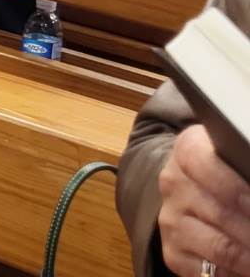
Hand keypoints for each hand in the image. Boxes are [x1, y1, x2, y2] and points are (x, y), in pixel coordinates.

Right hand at [157, 124, 249, 276]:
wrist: (192, 189)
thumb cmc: (225, 171)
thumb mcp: (232, 157)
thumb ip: (246, 168)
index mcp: (187, 149)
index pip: (207, 166)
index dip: (238, 189)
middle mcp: (173, 184)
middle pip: (221, 213)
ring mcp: (171, 220)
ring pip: (220, 247)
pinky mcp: (173, 253)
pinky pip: (211, 273)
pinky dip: (238, 274)